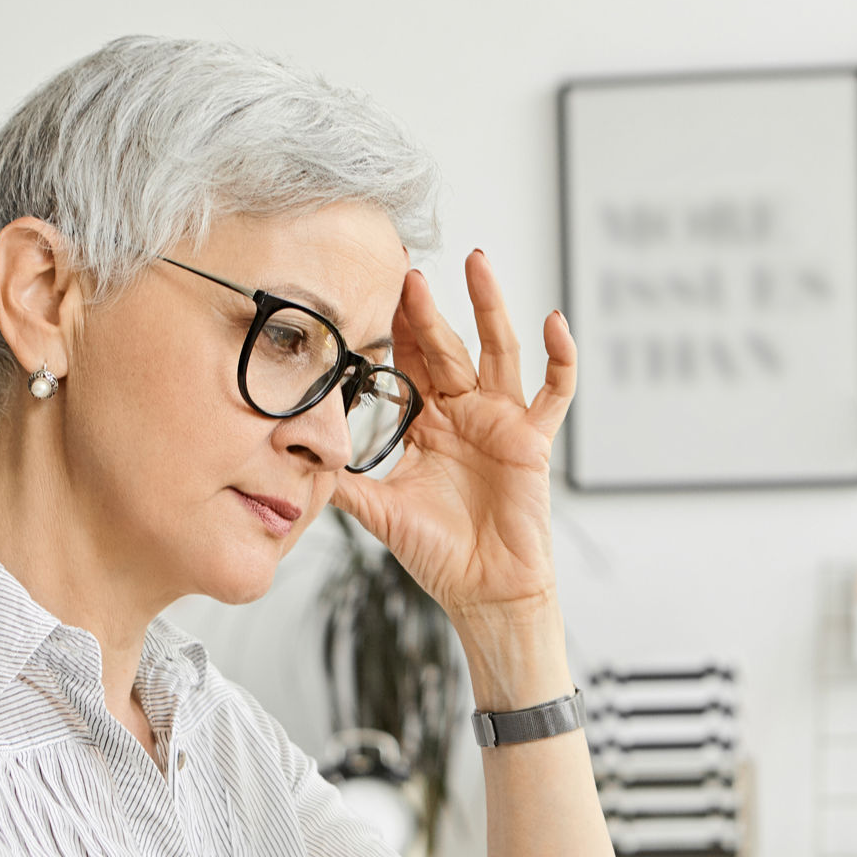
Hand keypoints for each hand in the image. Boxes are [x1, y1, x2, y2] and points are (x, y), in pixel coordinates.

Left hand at [330, 251, 573, 626]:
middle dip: (428, 310)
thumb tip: (295, 462)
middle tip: (409, 273)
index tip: (371, 288)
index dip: (393, 328)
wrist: (484, 593)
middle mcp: (463, 414)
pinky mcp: (533, 440)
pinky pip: (554, 392)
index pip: (408, 363)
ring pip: (498, 350)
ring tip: (477, 263)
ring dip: (489, 306)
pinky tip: (554, 322)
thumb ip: (344, 483)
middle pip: (446, 346)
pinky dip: (561, 358)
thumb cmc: (439, 555)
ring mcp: (500, 422)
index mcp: (426, 425)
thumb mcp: (380, 513)